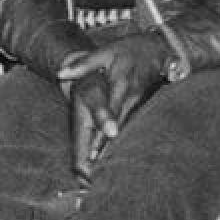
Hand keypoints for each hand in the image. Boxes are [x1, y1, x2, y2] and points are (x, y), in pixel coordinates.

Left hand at [57, 31, 170, 180]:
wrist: (157, 49)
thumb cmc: (128, 50)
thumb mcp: (105, 52)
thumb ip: (83, 65)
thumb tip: (61, 73)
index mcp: (121, 84)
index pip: (111, 109)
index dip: (104, 127)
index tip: (98, 147)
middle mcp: (132, 97)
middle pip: (119, 125)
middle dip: (108, 146)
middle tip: (95, 169)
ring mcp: (140, 104)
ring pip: (127, 129)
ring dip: (117, 148)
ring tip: (102, 170)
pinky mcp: (142, 108)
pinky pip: (132, 126)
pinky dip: (125, 140)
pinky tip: (116, 156)